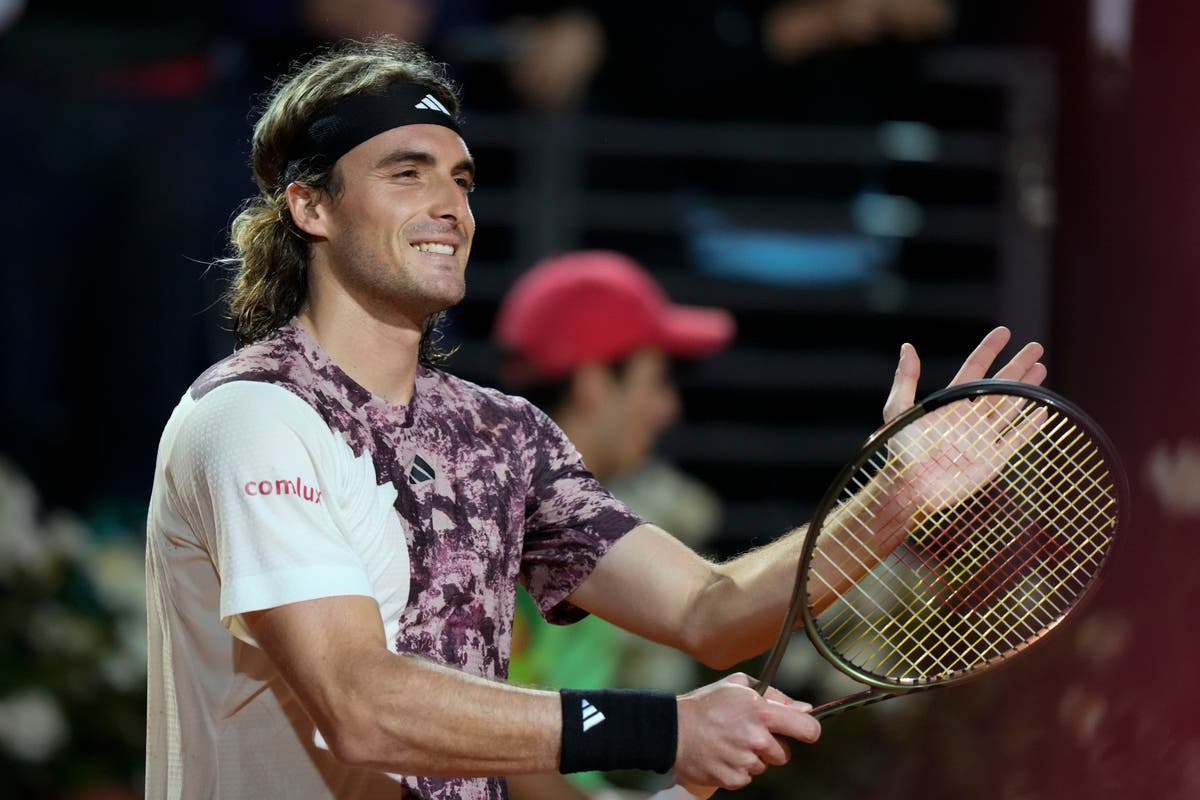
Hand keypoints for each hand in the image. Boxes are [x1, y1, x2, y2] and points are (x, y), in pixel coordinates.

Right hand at [673, 673, 818, 790]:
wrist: (672, 730)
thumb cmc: (705, 704)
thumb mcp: (738, 685)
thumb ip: (774, 695)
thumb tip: (803, 708)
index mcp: (762, 712)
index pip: (808, 729)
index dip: (807, 729)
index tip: (802, 730)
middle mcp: (757, 739)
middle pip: (784, 753)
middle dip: (771, 745)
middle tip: (747, 733)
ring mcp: (745, 761)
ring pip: (763, 765)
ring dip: (751, 757)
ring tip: (729, 741)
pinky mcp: (733, 779)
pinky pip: (746, 777)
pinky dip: (736, 769)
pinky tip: (722, 754)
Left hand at [880, 326, 1048, 511]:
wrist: (909, 488)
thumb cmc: (899, 451)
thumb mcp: (898, 411)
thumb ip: (905, 380)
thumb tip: (907, 347)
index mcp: (949, 402)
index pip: (975, 369)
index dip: (989, 350)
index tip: (1004, 332)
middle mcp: (968, 416)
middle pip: (999, 384)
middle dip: (1017, 365)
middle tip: (1036, 347)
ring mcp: (982, 436)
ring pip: (1010, 406)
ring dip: (1026, 388)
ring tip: (1041, 369)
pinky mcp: (992, 459)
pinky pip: (1015, 439)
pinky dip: (1030, 426)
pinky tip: (1043, 409)